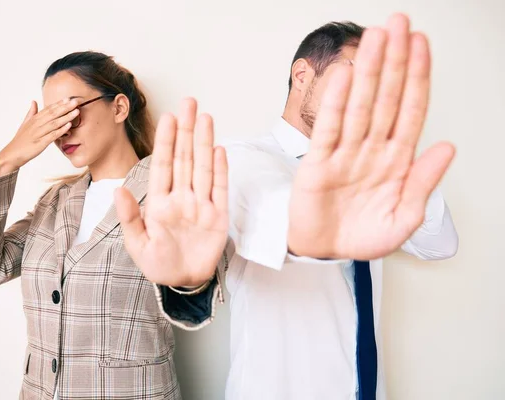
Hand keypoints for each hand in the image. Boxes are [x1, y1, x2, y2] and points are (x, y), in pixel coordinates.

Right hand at [0, 98, 79, 175]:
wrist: (12, 154)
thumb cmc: (20, 140)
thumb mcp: (25, 124)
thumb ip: (31, 112)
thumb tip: (34, 101)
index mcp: (34, 119)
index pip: (48, 109)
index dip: (59, 103)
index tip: (69, 98)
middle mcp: (36, 124)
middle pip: (53, 114)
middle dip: (65, 107)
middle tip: (76, 101)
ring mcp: (38, 133)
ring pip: (54, 123)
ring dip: (66, 117)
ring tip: (76, 112)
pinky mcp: (40, 143)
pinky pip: (52, 135)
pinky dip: (61, 130)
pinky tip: (68, 126)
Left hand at [115, 98, 228, 286]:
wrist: (183, 282)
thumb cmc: (158, 264)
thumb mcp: (137, 244)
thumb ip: (130, 217)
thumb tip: (118, 191)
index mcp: (160, 202)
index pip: (163, 165)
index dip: (165, 141)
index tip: (168, 118)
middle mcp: (181, 197)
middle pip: (184, 158)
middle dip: (186, 131)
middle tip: (189, 103)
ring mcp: (201, 205)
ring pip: (203, 167)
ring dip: (204, 143)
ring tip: (205, 118)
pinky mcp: (218, 216)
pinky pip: (220, 189)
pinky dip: (221, 170)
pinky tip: (219, 150)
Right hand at [288, 13, 455, 259]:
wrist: (324, 252)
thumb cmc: (362, 236)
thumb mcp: (403, 219)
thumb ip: (423, 183)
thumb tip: (447, 146)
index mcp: (396, 160)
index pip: (410, 110)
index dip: (417, 78)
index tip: (422, 45)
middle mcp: (371, 149)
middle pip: (386, 98)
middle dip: (394, 61)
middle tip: (398, 23)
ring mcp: (344, 154)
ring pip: (360, 106)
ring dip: (369, 71)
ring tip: (376, 37)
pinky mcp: (318, 163)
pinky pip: (329, 130)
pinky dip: (337, 104)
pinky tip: (346, 77)